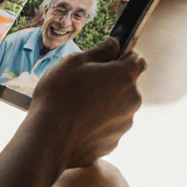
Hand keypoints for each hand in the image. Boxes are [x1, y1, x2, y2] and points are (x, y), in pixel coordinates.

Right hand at [25, 38, 146, 169]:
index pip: (138, 60)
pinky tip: (78, 123)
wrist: (49, 139)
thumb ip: (100, 51)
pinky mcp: (113, 142)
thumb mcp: (75, 62)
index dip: (124, 57)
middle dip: (112, 81)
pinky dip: (99, 122)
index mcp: (124, 77)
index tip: (108, 60)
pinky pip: (110, 126)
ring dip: (106, 103)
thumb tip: (114, 45)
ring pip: (119, 106)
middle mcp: (131, 100)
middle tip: (86, 83)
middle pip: (128, 85)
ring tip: (79, 106)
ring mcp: (124, 124)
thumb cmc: (59, 95)